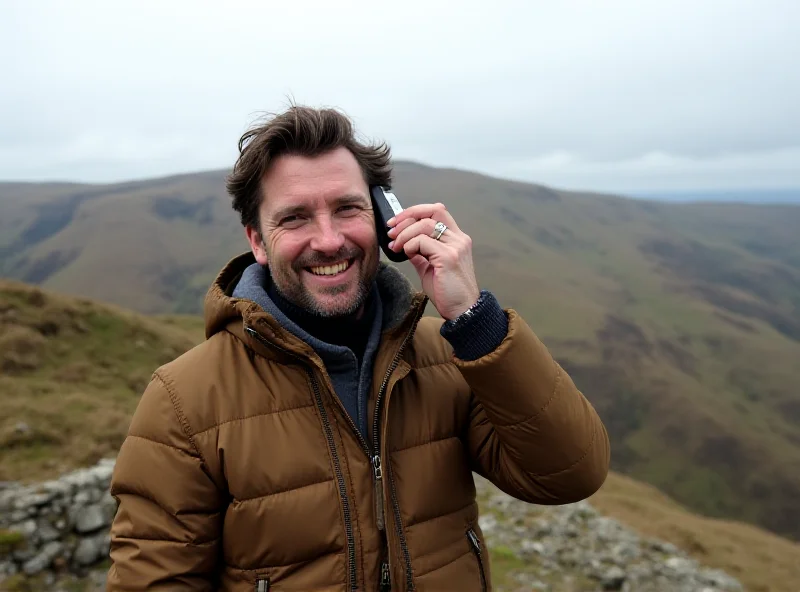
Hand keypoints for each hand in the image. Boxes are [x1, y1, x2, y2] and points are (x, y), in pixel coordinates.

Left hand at [386, 202, 479, 319]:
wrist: (462, 311)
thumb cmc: (448, 293)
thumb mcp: (430, 268)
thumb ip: (420, 254)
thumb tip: (405, 244)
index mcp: (456, 239)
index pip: (436, 210)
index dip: (414, 212)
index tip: (396, 223)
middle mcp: (458, 238)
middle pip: (432, 210)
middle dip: (407, 217)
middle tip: (391, 232)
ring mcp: (455, 246)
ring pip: (425, 224)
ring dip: (405, 233)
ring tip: (396, 246)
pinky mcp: (448, 257)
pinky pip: (423, 241)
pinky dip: (410, 245)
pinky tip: (407, 254)